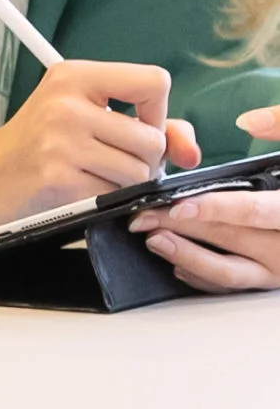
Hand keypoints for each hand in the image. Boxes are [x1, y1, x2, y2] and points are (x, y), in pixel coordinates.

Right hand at [0, 59, 195, 239]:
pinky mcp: (59, 178)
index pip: (154, 81)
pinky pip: (117, 196)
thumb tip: (190, 150)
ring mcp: (61, 141)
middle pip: (153, 139)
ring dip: (127, 184)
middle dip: (143, 159)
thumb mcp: (87, 116)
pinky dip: (108, 201)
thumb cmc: (40, 145)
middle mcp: (66, 102)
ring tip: (94, 176)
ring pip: (141, 171)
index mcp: (74, 75)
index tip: (136, 125)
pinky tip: (81, 191)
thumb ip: (150, 123)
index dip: (157, 111)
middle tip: (108, 160)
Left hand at [132, 103, 279, 289]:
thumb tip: (248, 122)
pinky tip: (174, 262)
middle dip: (183, 228)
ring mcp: (277, 267)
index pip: (252, 211)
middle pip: (229, 238)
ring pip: (229, 272)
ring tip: (153, 240)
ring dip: (187, 257)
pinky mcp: (266, 279)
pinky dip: (201, 275)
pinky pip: (231, 285)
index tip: (177, 206)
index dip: (214, 208)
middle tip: (142, 217)